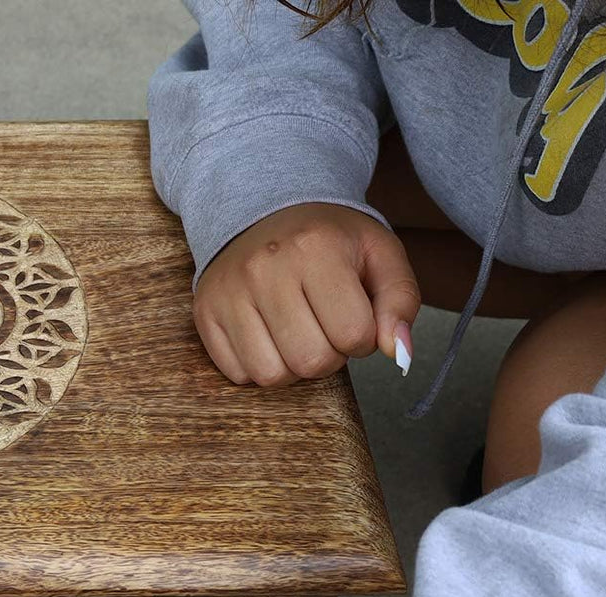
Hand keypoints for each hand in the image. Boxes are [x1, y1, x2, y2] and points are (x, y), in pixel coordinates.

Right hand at [194, 202, 420, 386]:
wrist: (264, 211)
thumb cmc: (329, 239)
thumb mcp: (379, 254)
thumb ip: (400, 301)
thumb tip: (397, 353)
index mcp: (315, 248)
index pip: (354, 334)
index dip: (363, 337)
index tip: (354, 317)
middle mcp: (265, 270)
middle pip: (311, 362)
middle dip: (329, 356)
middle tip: (325, 328)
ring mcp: (229, 294)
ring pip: (271, 375)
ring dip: (292, 367)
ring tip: (297, 335)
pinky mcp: (205, 314)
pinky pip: (238, 374)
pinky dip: (258, 365)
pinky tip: (268, 336)